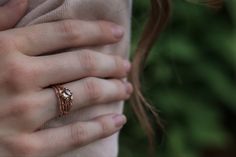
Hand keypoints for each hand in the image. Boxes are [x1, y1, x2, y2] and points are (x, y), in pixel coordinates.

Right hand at [0, 2, 132, 156]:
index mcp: (5, 48)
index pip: (66, 32)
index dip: (98, 30)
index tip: (117, 33)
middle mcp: (17, 77)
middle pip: (83, 63)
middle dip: (111, 63)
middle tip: (125, 66)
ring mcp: (22, 114)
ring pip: (85, 94)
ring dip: (113, 90)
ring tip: (126, 88)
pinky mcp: (25, 150)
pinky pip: (74, 134)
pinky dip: (102, 126)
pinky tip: (118, 120)